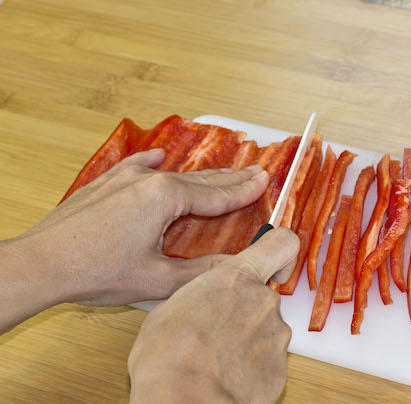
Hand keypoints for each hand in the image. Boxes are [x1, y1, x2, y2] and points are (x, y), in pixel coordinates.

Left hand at [5, 148, 268, 307]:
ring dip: (199, 176)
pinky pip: (135, 167)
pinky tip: (158, 156)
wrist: (43, 262)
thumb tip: (233, 266)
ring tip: (220, 171)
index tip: (265, 181)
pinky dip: (150, 163)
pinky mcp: (104, 184)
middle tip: (255, 171)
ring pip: (172, 174)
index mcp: (166, 199)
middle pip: (200, 181)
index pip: (216, 196)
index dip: (244, 191)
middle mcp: (148, 181)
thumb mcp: (156, 279)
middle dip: (230, 179)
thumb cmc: (97, 272)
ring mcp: (124, 179)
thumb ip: (200, 271)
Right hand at [128, 228, 298, 403]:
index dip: (280, 250)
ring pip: (265, 330)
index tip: (274, 261)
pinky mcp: (280, 368)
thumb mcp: (170, 307)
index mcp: (237, 278)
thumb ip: (200, 294)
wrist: (184, 400)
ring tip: (215, 358)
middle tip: (214, 330)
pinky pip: (267, 360)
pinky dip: (252, 367)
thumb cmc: (168, 354)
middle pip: (263, 296)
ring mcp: (276, 336)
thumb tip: (201, 304)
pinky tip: (225, 376)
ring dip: (247, 340)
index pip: (281, 243)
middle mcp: (264, 301)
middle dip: (244, 311)